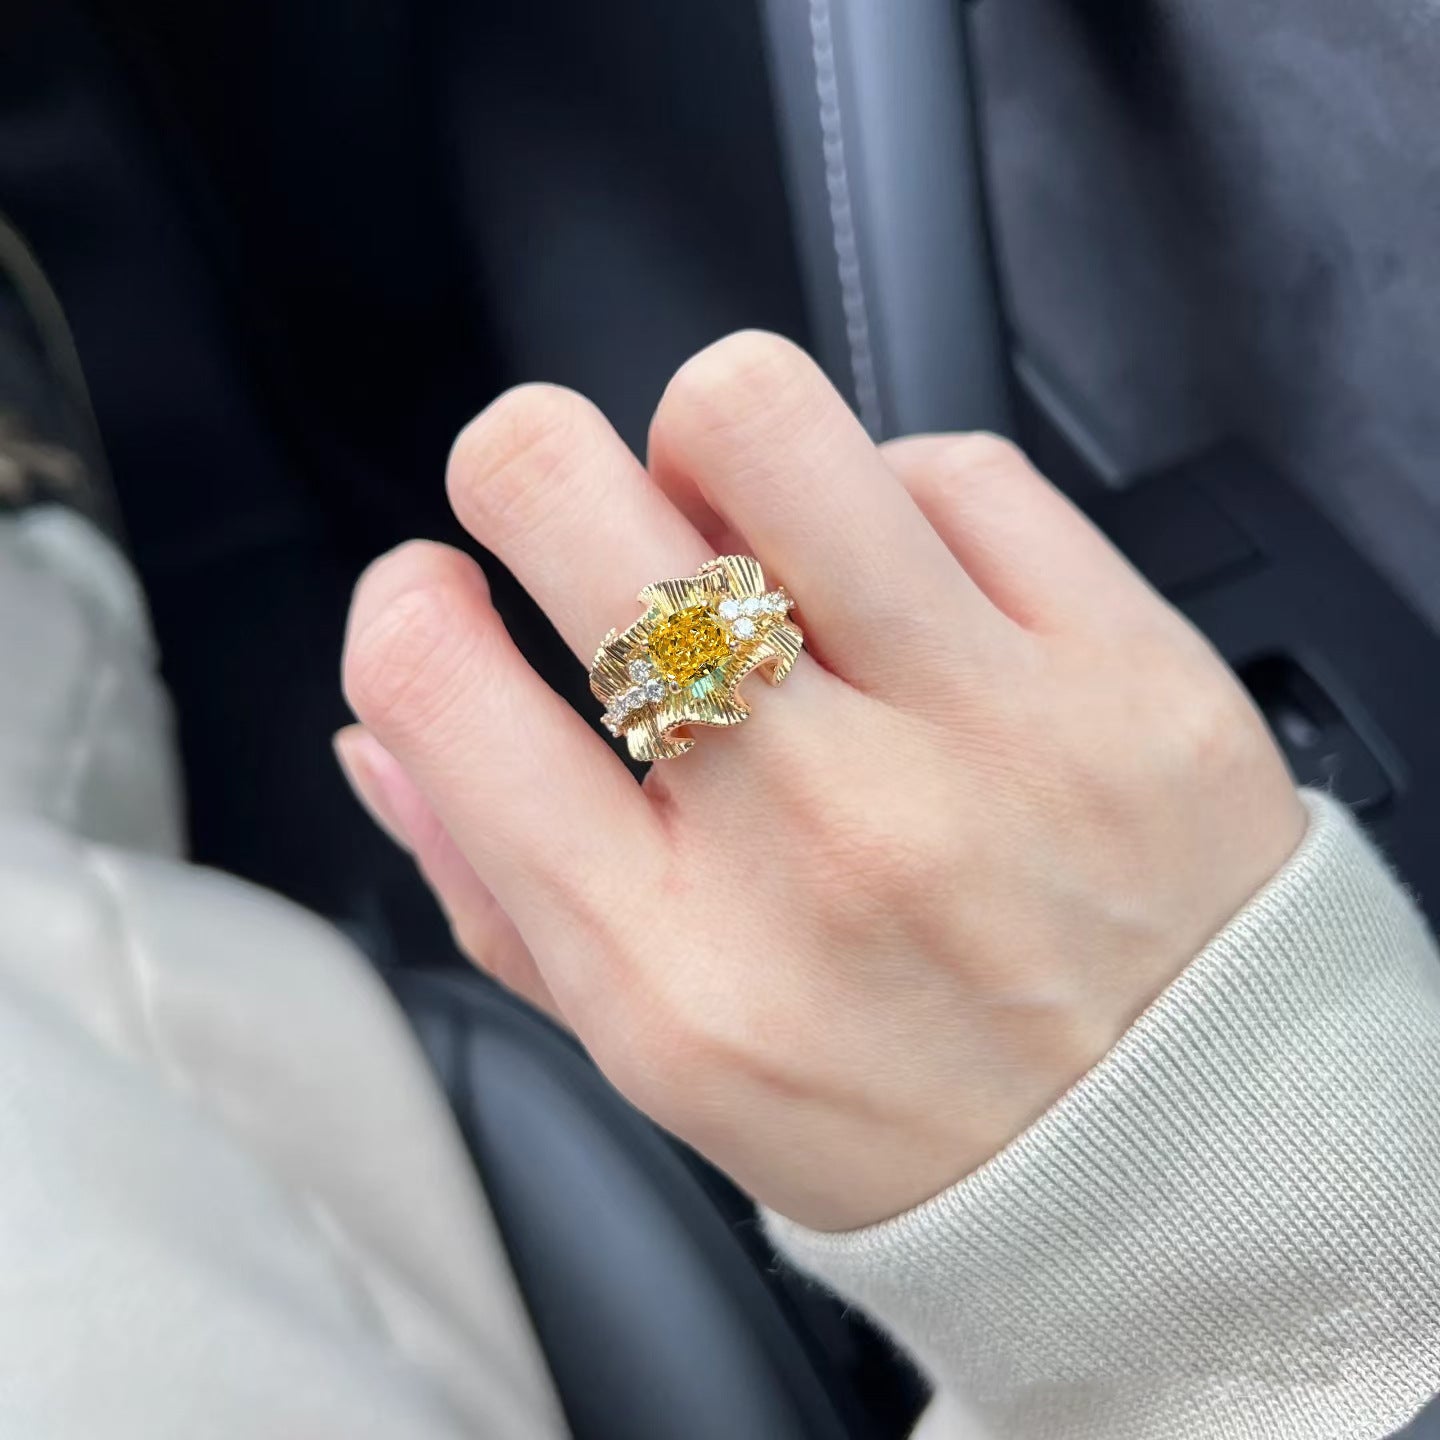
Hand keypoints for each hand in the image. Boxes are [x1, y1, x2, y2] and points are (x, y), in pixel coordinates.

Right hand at [338, 332, 1305, 1231]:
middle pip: (570, 498)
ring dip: (712, 437)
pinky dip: (898, 497)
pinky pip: (953, 465)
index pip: (438, 686)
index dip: (403, 603)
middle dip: (526, 463)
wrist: (1188, 1157)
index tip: (443, 598)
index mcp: (668, 958)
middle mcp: (813, 832)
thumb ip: (501, 895)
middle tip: (578, 512)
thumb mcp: (669, 1063)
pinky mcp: (1120, 666)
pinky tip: (910, 587)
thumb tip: (384, 735)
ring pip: (760, 420)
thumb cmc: (913, 1118)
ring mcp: (979, 734)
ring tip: (745, 522)